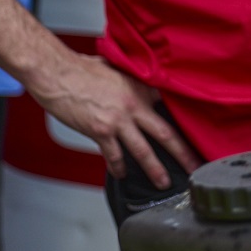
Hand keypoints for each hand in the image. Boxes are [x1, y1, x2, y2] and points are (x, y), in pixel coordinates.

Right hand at [36, 54, 198, 185]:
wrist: (56, 73)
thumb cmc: (82, 69)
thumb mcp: (117, 68)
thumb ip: (131, 79)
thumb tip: (137, 84)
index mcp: (142, 88)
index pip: (170, 108)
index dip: (182, 122)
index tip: (193, 135)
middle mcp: (135, 105)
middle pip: (166, 134)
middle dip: (183, 153)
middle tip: (194, 167)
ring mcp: (118, 120)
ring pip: (143, 150)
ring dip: (155, 169)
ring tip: (163, 182)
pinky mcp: (100, 131)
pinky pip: (114, 155)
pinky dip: (118, 167)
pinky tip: (122, 174)